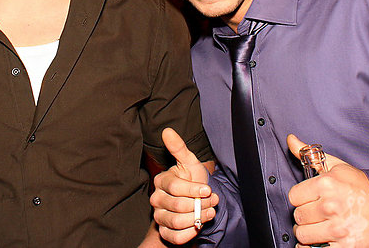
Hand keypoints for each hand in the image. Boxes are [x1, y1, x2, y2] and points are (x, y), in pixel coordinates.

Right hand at [150, 128, 218, 244]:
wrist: (195, 201)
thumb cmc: (192, 180)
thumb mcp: (190, 163)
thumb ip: (179, 148)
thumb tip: (167, 131)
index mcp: (161, 181)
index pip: (176, 188)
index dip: (194, 190)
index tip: (208, 189)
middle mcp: (156, 199)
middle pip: (178, 206)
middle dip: (200, 205)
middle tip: (211, 201)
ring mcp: (159, 216)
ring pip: (177, 222)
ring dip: (198, 218)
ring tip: (208, 212)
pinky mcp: (164, 231)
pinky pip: (175, 237)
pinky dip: (190, 233)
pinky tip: (199, 224)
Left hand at [287, 135, 368, 247]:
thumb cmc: (362, 188)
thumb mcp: (337, 167)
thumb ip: (310, 155)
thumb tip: (291, 139)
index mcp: (327, 184)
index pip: (293, 196)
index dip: (302, 198)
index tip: (311, 199)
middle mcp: (331, 206)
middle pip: (298, 216)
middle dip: (306, 215)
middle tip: (318, 214)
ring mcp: (337, 229)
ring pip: (303, 235)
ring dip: (309, 233)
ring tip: (320, 226)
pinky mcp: (344, 247)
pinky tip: (321, 241)